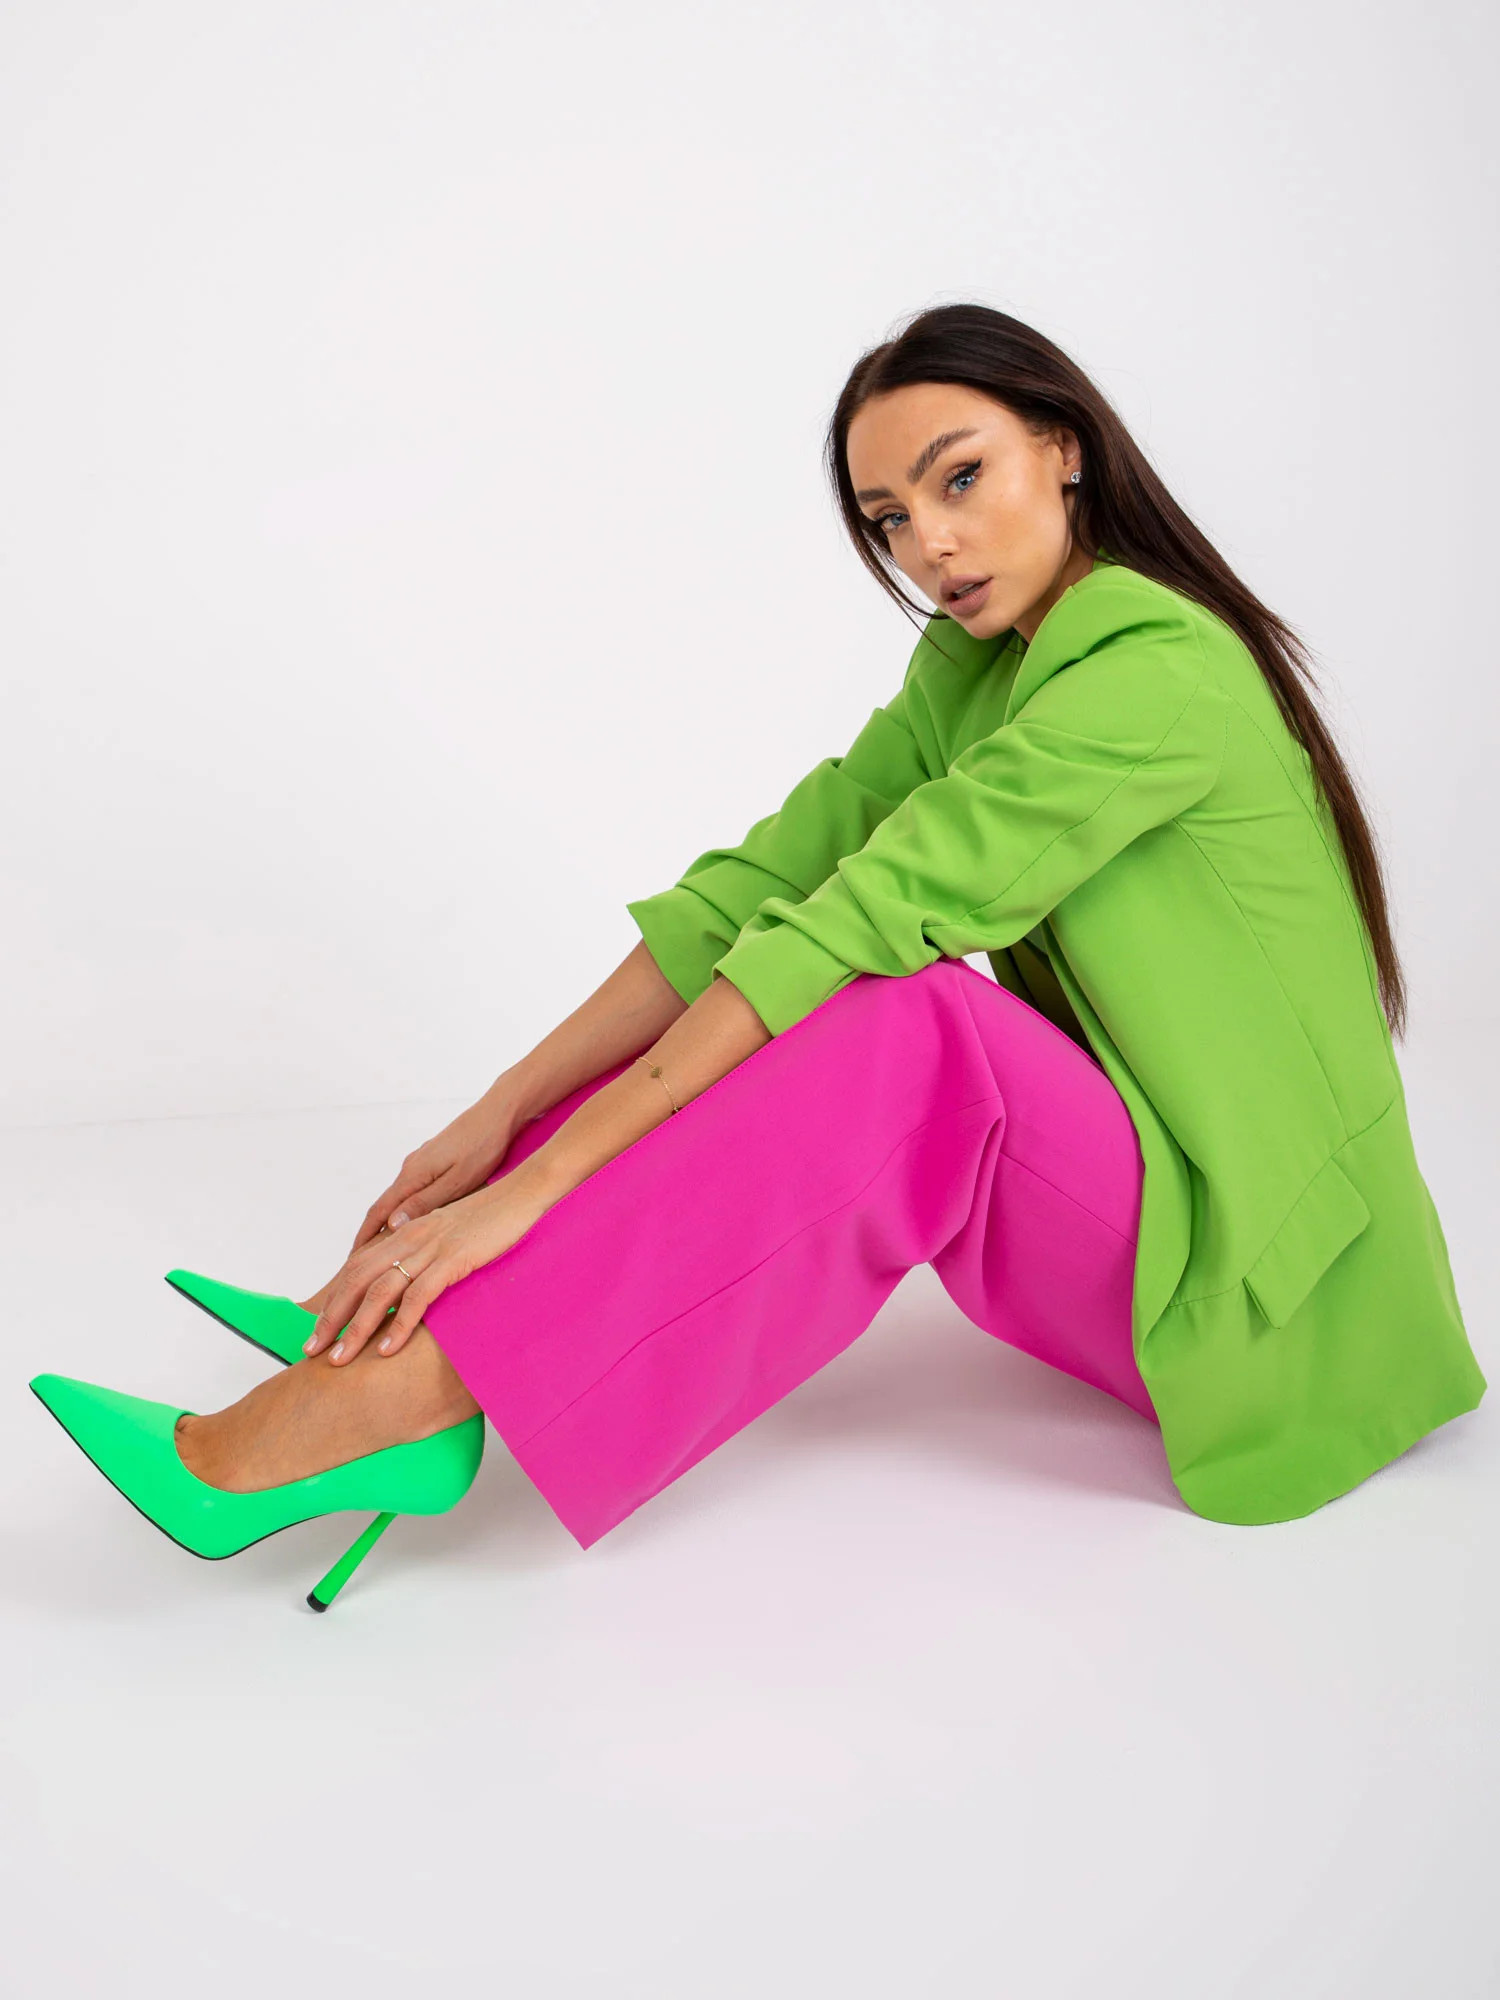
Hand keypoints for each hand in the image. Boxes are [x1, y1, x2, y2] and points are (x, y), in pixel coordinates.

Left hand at [306, 1170, 555, 1364]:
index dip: (333, 1299)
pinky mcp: (452, 1259)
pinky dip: (399, 1325)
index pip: (356, 1268)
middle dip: (330, 1318)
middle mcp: (409, 1238)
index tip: (318, 1329)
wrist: (522, 1194)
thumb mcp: (448, 1234)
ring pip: (379, 1292)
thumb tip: (407, 1279)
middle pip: (355, 1281)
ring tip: (339, 1359)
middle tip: (311, 1350)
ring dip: (355, 1328)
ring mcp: (429, 1249)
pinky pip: (418, 1297)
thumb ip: (423, 1252)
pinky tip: (386, 1350)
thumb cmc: (490, 1218)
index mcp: (405, 1233)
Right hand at [348, 1090, 530, 1252]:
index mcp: (413, 1175)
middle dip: (371, 1236)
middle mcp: (411, 1168)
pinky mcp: (434, 1160)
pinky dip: (406, 1209)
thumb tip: (392, 1224)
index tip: (352, 1262)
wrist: (498, 1114)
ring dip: (389, 1223)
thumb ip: (425, 1203)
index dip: (364, 1239)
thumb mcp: (457, 1181)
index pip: (378, 1212)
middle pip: (384, 1206)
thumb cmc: (483, 1147)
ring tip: (386, 1251)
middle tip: (364, 1264)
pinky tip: (414, 1221)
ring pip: (399, 1198)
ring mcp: (421, 1162)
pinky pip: (413, 1190)